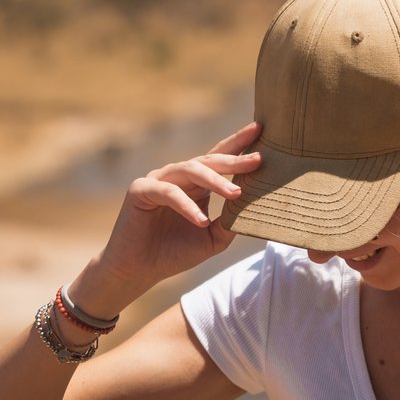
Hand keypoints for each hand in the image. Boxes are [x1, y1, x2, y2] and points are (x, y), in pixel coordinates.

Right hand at [73, 120, 262, 314]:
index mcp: (195, 183)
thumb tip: (255, 206)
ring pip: (190, 170)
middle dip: (235, 159)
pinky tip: (201, 220)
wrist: (139, 271)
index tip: (261, 129)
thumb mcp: (213, 238)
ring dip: (215, 181)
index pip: (219, 157)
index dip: (239, 144)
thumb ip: (231, 221)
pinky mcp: (140, 189)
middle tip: (258, 159)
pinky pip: (169, 192)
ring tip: (236, 194)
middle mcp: (177, 176)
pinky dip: (187, 205)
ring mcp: (158, 179)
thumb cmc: (174, 253)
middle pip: (210, 160)